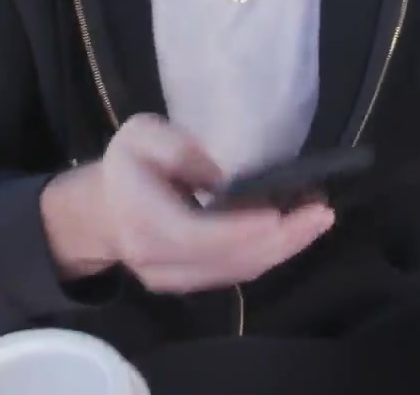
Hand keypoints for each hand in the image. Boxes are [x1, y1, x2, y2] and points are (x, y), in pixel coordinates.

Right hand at [40, 115, 333, 293]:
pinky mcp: (191, 284)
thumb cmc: (125, 167)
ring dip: (283, 248)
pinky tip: (294, 231)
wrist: (99, 213)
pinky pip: (235, 273)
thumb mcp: (141, 135)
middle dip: (281, 240)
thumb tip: (224, 177)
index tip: (281, 213)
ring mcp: (175, 280)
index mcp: (143, 222)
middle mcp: (159, 262)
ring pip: (237, 271)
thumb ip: (179, 149)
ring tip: (317, 218)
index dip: (241, 229)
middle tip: (321, 213)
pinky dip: (269, 253)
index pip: (197, 235)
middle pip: (228, 260)